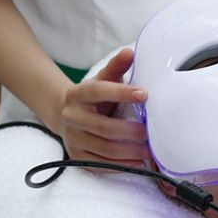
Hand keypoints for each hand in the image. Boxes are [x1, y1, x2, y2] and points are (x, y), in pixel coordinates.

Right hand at [59, 48, 151, 169]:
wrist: (66, 115)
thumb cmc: (93, 97)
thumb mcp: (102, 79)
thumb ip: (117, 67)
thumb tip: (130, 52)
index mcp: (78, 94)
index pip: (99, 92)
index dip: (122, 93)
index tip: (144, 94)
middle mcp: (72, 117)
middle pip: (105, 128)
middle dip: (132, 132)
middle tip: (151, 133)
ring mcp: (73, 139)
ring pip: (104, 149)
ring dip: (130, 152)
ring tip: (149, 151)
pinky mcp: (77, 156)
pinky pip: (101, 165)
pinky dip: (121, 165)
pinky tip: (138, 163)